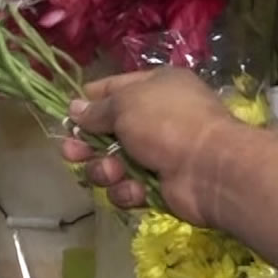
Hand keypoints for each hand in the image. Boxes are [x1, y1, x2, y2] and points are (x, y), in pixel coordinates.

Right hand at [59, 68, 242, 223]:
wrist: (210, 169)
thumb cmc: (167, 123)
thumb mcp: (125, 104)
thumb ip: (96, 109)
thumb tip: (74, 109)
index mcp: (155, 88)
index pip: (111, 89)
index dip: (87, 102)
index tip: (67, 117)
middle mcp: (156, 118)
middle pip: (105, 132)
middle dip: (86, 145)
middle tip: (72, 153)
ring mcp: (158, 154)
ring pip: (111, 163)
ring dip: (105, 170)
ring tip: (112, 172)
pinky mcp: (159, 185)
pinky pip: (127, 188)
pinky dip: (126, 190)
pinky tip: (134, 189)